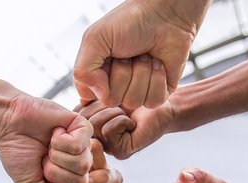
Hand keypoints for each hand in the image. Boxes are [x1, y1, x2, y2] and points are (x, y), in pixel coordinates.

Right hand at [0, 95, 93, 182]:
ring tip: (48, 146)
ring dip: (56, 157)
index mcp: (72, 180)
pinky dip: (59, 141)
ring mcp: (85, 146)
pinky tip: (54, 133)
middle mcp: (81, 164)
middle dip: (55, 173)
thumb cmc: (18, 154)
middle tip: (43, 158)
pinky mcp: (84, 128)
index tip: (41, 176)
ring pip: (82, 165)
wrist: (8, 123)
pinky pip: (78, 146)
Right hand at [74, 0, 208, 108]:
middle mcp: (115, 86)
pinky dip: (156, 79)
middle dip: (122, 73)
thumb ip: (83, 70)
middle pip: (112, 100)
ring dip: (141, 73)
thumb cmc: (129, 23)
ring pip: (133, 102)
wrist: (164, 15)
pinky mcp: (158, 93)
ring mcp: (137, 91)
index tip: (107, 59)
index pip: (88, 96)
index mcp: (96, 74)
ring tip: (144, 56)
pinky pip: (153, 101)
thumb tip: (100, 96)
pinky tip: (157, 63)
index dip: (98, 80)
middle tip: (128, 54)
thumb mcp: (95, 39)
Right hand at [76, 99, 175, 159]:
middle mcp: (95, 140)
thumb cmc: (136, 93)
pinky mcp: (121, 152)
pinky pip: (108, 132)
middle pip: (81, 121)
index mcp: (88, 126)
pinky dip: (122, 120)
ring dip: (114, 111)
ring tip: (126, 112)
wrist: (163, 103)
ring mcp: (108, 149)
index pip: (73, 114)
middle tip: (119, 105)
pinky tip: (132, 122)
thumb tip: (79, 101)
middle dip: (101, 104)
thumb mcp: (105, 91)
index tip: (107, 98)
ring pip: (94, 126)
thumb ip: (87, 97)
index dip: (89, 101)